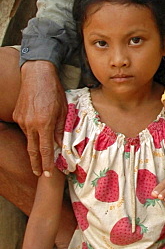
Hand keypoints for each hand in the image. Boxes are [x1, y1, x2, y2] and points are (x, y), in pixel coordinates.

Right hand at [13, 61, 66, 176]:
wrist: (37, 74)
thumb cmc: (54, 90)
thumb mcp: (63, 109)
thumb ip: (60, 128)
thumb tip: (60, 144)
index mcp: (44, 123)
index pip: (45, 149)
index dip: (46, 163)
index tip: (47, 173)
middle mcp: (31, 124)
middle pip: (33, 149)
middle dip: (36, 163)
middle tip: (38, 174)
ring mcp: (22, 120)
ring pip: (29, 139)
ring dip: (35, 147)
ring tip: (40, 156)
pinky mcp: (17, 115)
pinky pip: (26, 128)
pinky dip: (32, 133)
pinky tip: (37, 131)